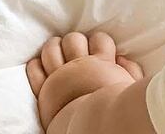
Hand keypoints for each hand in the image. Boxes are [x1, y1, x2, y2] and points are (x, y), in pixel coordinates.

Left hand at [26, 32, 143, 130]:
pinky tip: (40, 64)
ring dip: (54, 47)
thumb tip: (121, 58)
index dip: (98, 42)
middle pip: (73, 39)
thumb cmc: (117, 108)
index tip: (97, 49)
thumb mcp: (130, 86)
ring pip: (51, 48)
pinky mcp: (44, 91)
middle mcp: (79, 65)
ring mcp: (59, 77)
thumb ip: (130, 69)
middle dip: (74, 42)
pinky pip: (35, 70)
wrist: (95, 128)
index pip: (100, 39)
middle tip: (75, 50)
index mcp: (102, 62)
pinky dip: (36, 64)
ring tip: (56, 51)